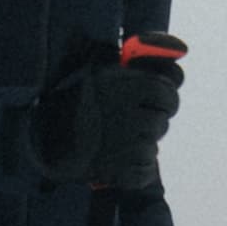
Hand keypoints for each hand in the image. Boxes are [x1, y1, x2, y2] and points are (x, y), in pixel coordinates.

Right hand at [31, 43, 182, 187]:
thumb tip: (180, 55)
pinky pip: (144, 169)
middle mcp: (122, 112)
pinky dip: (137, 167)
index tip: (161, 101)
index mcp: (119, 86)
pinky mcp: (116, 170)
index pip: (165, 90)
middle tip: (137, 121)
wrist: (46, 140)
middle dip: (153, 121)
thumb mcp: (102, 72)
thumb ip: (138, 61)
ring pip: (153, 145)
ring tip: (121, 139)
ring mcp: (120, 143)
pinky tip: (120, 158)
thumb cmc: (78, 102)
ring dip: (143, 143)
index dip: (167, 97)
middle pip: (162, 119)